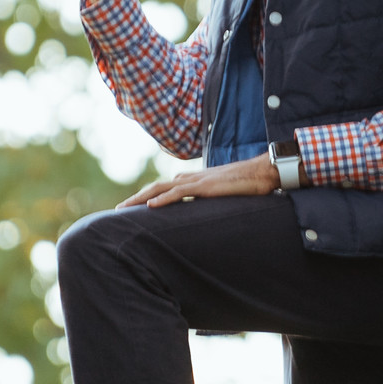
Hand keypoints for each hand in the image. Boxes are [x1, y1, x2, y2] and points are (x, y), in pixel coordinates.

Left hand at [118, 153, 277, 208]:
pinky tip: (150, 207)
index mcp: (194, 180)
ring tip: (124, 209)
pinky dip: (163, 199)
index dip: (147, 196)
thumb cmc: (248, 184)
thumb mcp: (224, 194)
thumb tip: (201, 209)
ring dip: (140, 199)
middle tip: (118, 211)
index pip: (164, 187)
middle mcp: (191, 178)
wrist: (264, 172)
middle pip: (156, 186)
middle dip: (136, 199)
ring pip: (162, 188)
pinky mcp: (206, 187)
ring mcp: (197, 181)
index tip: (132, 208)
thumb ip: (210, 199)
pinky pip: (180, 193)